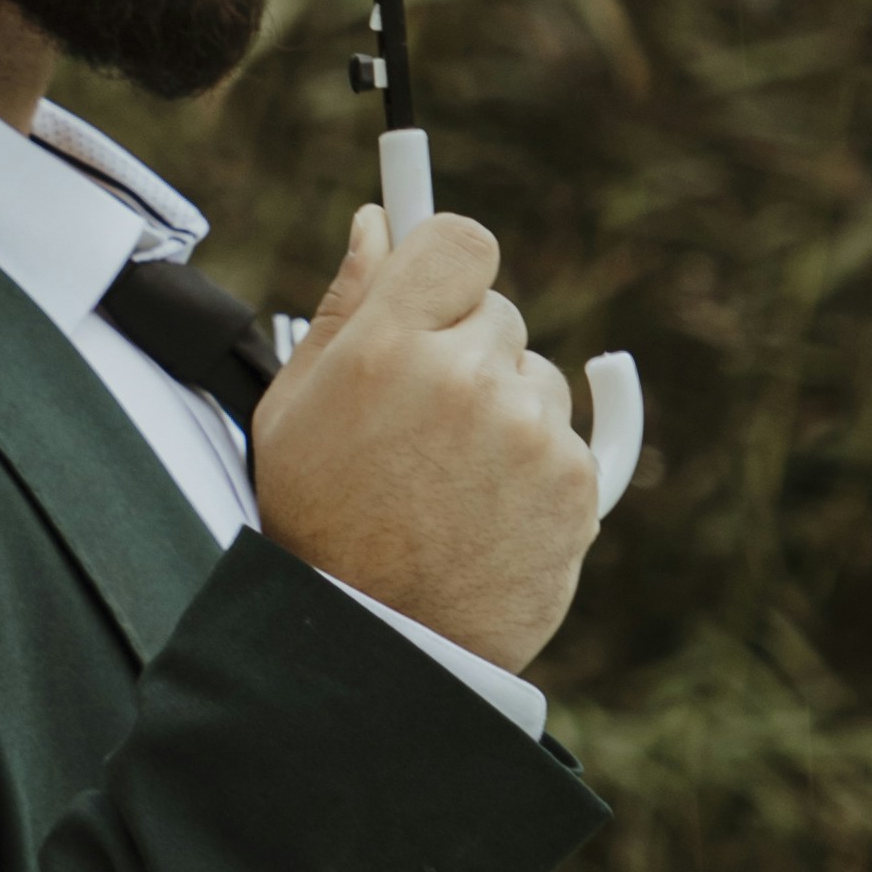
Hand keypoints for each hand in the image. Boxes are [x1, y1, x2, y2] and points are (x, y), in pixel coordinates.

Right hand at [252, 204, 602, 672]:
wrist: (378, 647)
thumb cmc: (322, 526)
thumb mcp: (294, 411)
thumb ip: (342, 307)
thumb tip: (375, 224)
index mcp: (385, 346)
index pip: (461, 242)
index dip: (450, 264)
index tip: (441, 289)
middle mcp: (464, 376)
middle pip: (498, 313)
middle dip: (468, 353)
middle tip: (422, 424)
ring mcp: (528, 430)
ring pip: (536, 379)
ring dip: (507, 412)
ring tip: (452, 483)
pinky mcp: (577, 482)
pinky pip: (567, 440)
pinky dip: (537, 470)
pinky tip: (487, 514)